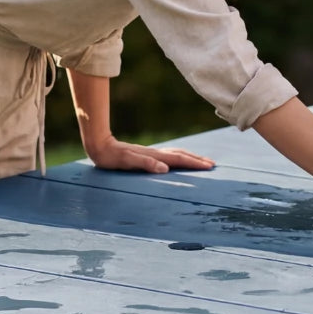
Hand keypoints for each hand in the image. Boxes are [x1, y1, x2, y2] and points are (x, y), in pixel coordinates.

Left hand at [86, 137, 215, 173]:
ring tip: (201, 161)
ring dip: (190, 157)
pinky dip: (179, 157)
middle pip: (181, 155)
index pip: (179, 159)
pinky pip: (169, 156)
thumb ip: (145, 164)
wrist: (100, 145)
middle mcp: (156, 153)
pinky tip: (179, 160)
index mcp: (154, 156)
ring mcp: (152, 153)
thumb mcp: (127, 161)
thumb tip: (164, 169)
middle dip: (197, 159)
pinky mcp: (147, 155)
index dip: (195, 163)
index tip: (209, 166)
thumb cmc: (112, 157)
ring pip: (176, 154)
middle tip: (212, 164)